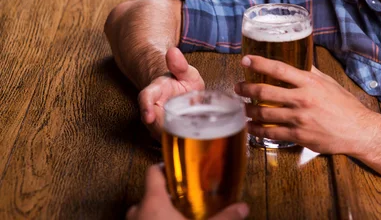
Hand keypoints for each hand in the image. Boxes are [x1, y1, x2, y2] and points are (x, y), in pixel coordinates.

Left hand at [126, 165, 248, 219]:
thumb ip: (224, 218)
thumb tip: (243, 207)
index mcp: (153, 202)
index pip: (153, 172)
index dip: (165, 167)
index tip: (180, 169)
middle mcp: (137, 211)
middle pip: (149, 194)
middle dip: (166, 196)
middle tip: (185, 199)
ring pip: (143, 213)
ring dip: (157, 214)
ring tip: (178, 218)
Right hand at [138, 47, 204, 138]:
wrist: (178, 92)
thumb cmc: (182, 81)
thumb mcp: (186, 71)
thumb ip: (180, 64)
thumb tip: (174, 51)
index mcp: (155, 91)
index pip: (145, 98)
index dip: (145, 107)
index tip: (148, 117)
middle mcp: (152, 109)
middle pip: (152, 122)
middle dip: (165, 129)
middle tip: (186, 131)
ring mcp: (156, 122)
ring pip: (160, 134)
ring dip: (175, 138)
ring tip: (192, 137)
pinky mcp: (163, 133)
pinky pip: (170, 140)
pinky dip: (180, 142)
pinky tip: (194, 143)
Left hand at [234, 55, 377, 154]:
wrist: (358, 130)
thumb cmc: (344, 105)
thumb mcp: (328, 83)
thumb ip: (310, 72)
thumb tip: (297, 60)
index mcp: (309, 83)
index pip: (279, 69)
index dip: (259, 63)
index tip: (245, 60)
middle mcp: (302, 99)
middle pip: (265, 91)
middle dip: (246, 89)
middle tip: (238, 87)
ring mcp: (299, 119)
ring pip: (264, 114)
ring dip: (249, 110)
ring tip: (243, 107)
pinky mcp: (298, 136)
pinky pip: (271, 133)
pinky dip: (257, 130)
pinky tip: (251, 127)